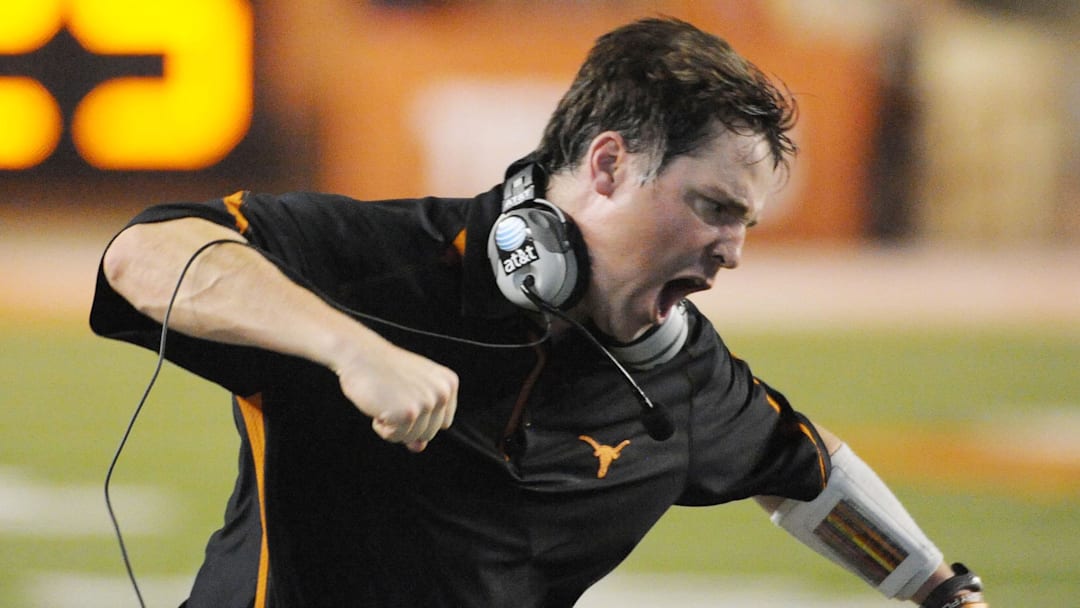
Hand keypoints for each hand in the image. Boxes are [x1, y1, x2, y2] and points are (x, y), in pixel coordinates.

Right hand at [335, 340, 458, 452]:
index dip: (420, 418)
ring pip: (412, 438)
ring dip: (393, 426)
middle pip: (428, 434)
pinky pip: (395, 437)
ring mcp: (427, 403)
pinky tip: (379, 404)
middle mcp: (443, 393)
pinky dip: (382, 427)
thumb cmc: (383, 371)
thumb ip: (422, 419)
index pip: (442, 424)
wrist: (360, 354)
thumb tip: (419, 447)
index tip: (405, 397)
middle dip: (406, 424)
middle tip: (392, 397)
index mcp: (449, 384)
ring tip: (386, 399)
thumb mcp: (411, 391)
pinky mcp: (409, 413)